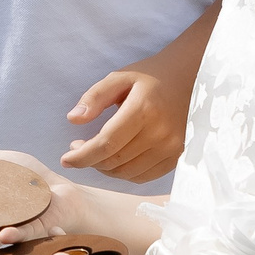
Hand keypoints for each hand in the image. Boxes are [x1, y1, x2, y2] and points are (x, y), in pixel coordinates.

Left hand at [61, 61, 193, 181]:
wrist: (188, 79)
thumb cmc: (149, 78)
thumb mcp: (119, 78)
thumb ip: (94, 97)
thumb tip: (73, 119)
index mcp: (143, 110)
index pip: (106, 143)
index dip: (83, 156)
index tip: (66, 159)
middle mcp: (160, 132)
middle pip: (115, 161)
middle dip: (90, 161)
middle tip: (79, 148)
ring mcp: (172, 147)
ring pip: (128, 173)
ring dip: (105, 169)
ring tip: (96, 153)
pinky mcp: (178, 156)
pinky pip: (144, 176)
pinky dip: (124, 173)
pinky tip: (116, 160)